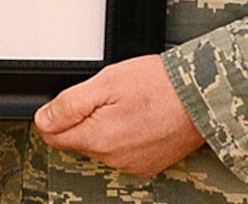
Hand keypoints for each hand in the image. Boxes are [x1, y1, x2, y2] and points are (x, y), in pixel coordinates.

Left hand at [33, 54, 204, 176]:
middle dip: (86, 119)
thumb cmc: (160, 84)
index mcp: (98, 138)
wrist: (203, 97)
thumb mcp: (107, 82)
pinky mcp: (148, 166)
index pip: (53, 136)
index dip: (58, 115)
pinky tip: (142, 118)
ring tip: (130, 105)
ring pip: (102, 147)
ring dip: (108, 128)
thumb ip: (69, 103)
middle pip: (79, 140)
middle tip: (110, 97)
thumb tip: (44, 118)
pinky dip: (128, 137)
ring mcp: (132, 165)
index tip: (73, 101)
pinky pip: (125, 153)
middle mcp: (113, 159)